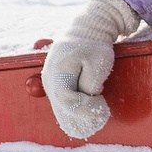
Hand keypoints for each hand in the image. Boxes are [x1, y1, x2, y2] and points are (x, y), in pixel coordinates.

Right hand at [40, 0, 142, 139]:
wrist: (86, 32)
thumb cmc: (94, 46)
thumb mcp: (98, 64)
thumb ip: (90, 84)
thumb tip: (86, 99)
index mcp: (58, 71)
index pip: (67, 101)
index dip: (85, 109)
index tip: (102, 106)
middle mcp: (49, 78)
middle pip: (61, 110)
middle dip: (83, 118)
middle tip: (101, 118)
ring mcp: (49, 83)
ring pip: (60, 111)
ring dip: (79, 119)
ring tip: (98, 118)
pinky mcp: (54, 86)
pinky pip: (62, 106)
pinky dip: (74, 114)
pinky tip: (89, 117)